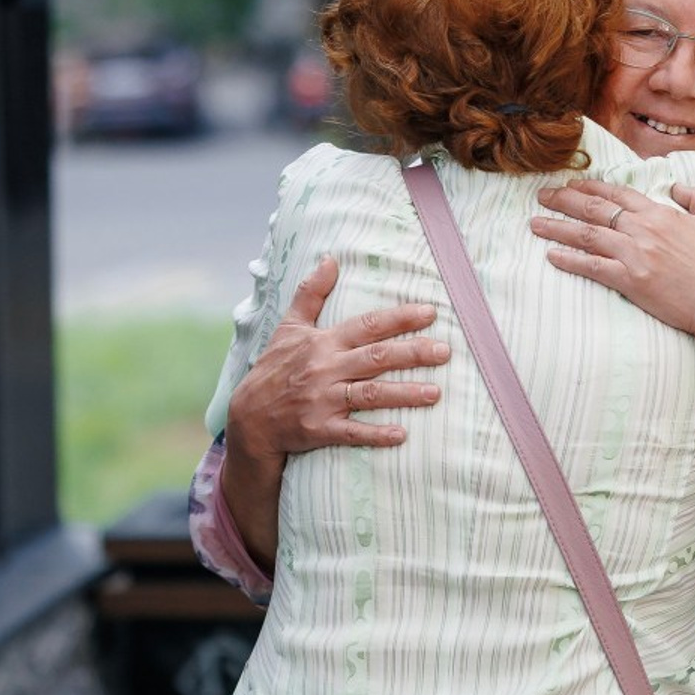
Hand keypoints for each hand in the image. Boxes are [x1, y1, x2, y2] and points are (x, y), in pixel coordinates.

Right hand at [227, 255, 449, 464]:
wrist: (248, 419)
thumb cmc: (273, 370)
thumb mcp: (288, 328)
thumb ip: (311, 293)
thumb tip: (330, 258)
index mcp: (322, 342)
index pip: (367, 325)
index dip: (399, 318)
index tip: (430, 313)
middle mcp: (325, 369)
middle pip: (375, 358)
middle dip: (412, 353)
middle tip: (445, 351)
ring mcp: (322, 401)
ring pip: (370, 395)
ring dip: (404, 394)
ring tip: (435, 393)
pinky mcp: (319, 430)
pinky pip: (352, 433)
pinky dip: (376, 434)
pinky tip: (402, 435)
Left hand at [528, 179, 694, 339]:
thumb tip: (675, 186)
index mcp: (660, 214)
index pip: (618, 195)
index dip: (592, 187)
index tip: (571, 183)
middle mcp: (642, 230)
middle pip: (595, 209)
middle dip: (564, 200)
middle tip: (541, 195)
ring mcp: (634, 255)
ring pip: (587, 235)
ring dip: (557, 227)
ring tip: (535, 223)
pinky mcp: (630, 280)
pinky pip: (592, 267)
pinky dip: (569, 260)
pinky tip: (551, 256)